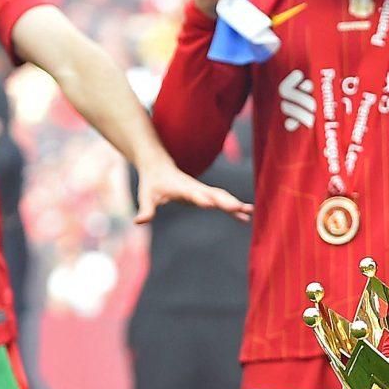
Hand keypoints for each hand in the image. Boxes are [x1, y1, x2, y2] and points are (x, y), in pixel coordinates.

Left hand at [134, 159, 251, 223]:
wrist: (159, 166)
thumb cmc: (152, 183)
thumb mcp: (146, 196)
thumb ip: (145, 209)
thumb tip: (139, 221)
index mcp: (182, 188)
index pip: (194, 194)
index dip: (202, 198)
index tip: (212, 205)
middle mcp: (196, 188)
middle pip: (214, 194)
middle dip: (227, 202)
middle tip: (240, 209)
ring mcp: (203, 190)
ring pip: (222, 196)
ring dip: (235, 204)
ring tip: (249, 212)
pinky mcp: (206, 194)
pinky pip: (222, 201)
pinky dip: (233, 208)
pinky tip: (245, 218)